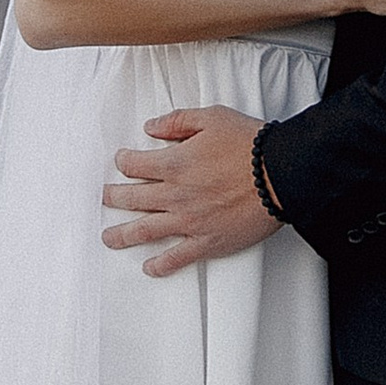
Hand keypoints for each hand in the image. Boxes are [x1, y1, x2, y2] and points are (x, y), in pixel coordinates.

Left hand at [104, 107, 273, 277]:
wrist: (281, 174)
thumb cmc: (250, 145)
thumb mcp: (211, 117)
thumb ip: (177, 121)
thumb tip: (151, 127)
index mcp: (174, 164)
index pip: (133, 165)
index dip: (123, 161)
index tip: (122, 162)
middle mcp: (175, 195)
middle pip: (132, 199)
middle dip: (113, 198)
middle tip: (105, 199)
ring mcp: (189, 221)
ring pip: (145, 230)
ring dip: (122, 235)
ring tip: (109, 238)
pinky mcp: (207, 241)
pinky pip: (177, 257)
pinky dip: (160, 265)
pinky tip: (149, 267)